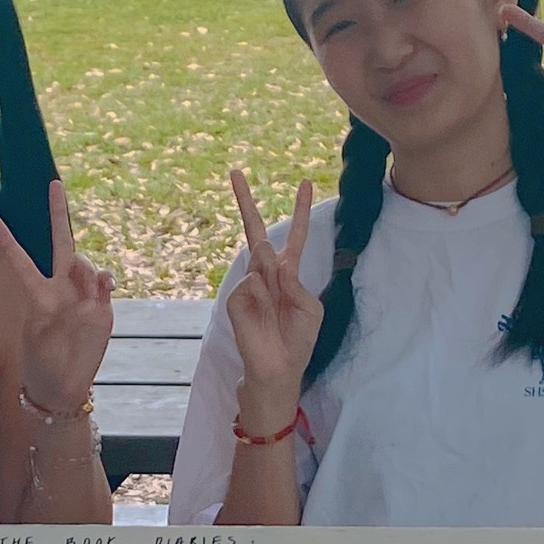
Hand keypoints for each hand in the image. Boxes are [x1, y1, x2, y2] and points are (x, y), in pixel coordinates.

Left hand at [0, 181, 115, 420]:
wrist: (64, 386)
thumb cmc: (42, 364)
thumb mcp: (37, 338)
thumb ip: (52, 309)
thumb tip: (67, 287)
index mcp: (38, 294)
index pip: (22, 262)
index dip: (9, 241)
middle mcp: (60, 289)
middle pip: (60, 245)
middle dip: (57, 215)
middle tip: (53, 185)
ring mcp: (83, 296)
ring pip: (84, 264)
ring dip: (85, 265)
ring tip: (92, 282)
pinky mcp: (102, 310)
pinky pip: (103, 286)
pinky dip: (104, 281)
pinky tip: (105, 284)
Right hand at [224, 168, 323, 420]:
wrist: (278, 372)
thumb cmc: (297, 342)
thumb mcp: (308, 308)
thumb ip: (292, 281)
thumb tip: (265, 263)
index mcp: (288, 276)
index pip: (295, 238)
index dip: (301, 212)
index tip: (304, 184)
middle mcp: (266, 276)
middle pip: (257, 233)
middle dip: (246, 203)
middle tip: (235, 171)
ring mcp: (249, 286)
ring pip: (257, 261)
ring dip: (269, 279)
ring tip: (275, 309)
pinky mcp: (236, 299)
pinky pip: (249, 285)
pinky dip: (258, 296)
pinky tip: (261, 315)